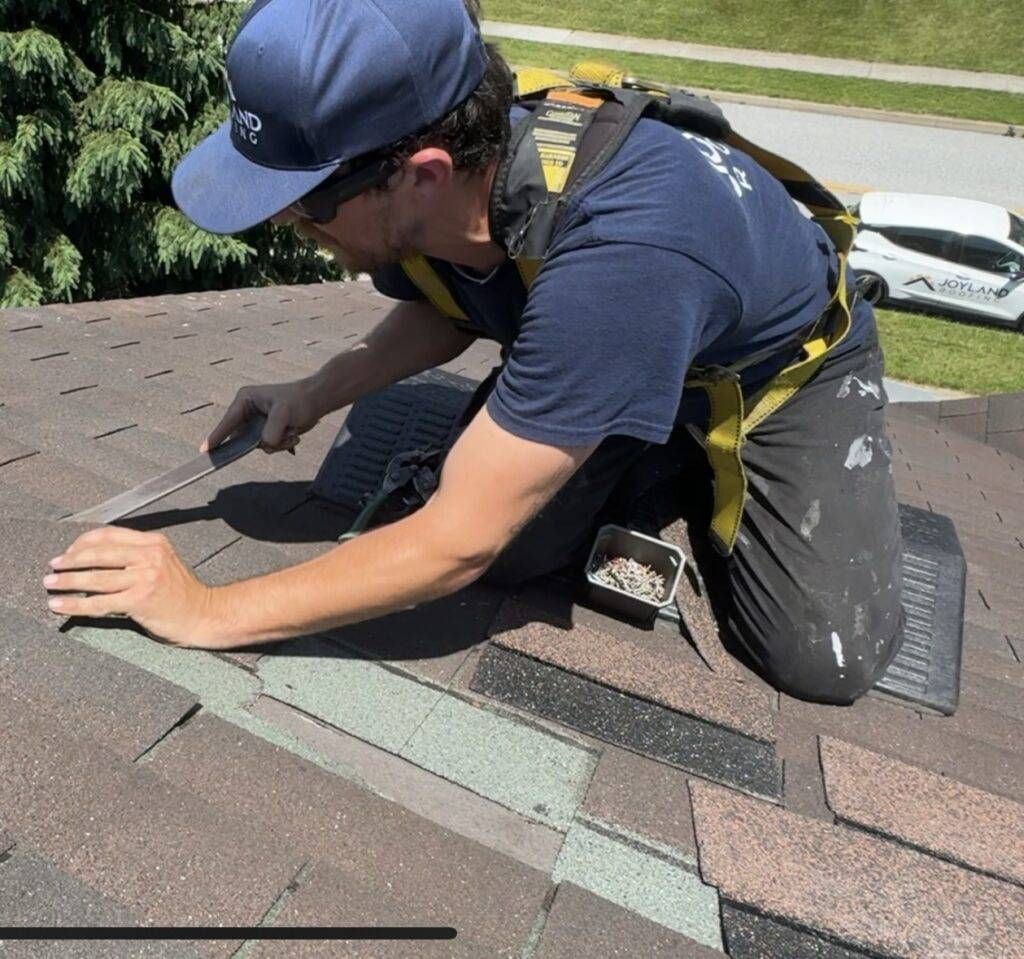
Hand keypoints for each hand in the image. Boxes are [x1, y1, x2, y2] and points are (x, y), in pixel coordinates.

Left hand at [43, 527, 222, 648]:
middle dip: (70, 560)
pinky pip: (99, 602)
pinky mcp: (139, 600)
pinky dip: (74, 604)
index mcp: (155, 543)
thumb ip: (138, 555)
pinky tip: (59, 605)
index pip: (110, 535)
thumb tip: (96, 556)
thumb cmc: (182, 594)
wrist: (204, 615)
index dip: (83, 542)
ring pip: (96, 578)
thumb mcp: (164, 563)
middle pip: (99, 554)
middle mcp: (150, 556)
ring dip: (67, 581)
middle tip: (53, 567)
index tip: (68, 552)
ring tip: (50, 584)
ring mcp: (145, 578)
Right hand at [201, 377, 323, 453]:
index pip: (228, 422)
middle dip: (265, 440)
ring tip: (292, 432)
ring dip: (277, 444)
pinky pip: (267, 447)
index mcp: (244, 400)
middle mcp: (247, 412)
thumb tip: (265, 444)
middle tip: (283, 434)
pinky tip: (293, 435)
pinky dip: (281, 445)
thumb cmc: (299, 400)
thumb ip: (272, 429)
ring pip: (257, 446)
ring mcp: (256, 424)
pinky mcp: (266, 432)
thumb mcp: (284, 412)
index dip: (216, 437)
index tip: (204, 450)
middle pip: (243, 438)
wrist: (316, 402)